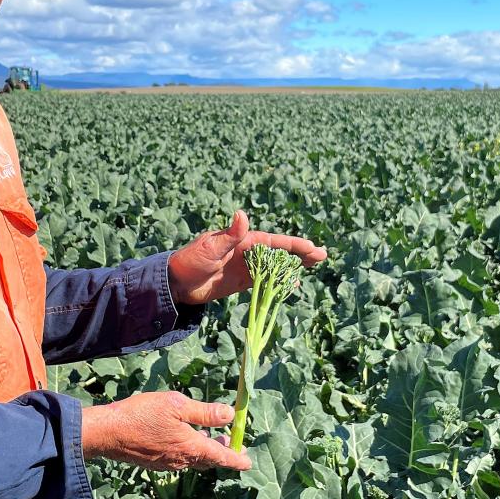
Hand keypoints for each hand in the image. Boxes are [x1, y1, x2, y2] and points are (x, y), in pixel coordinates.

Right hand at [81, 392, 250, 470]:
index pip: (221, 457)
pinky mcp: (155, 462)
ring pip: (193, 459)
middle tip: (232, 443)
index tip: (248, 463)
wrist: (107, 433)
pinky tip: (183, 436)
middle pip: (208, 459)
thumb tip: (229, 415)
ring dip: (204, 450)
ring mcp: (167, 463)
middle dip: (222, 452)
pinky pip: (179, 458)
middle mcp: (181, 460)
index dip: (237, 459)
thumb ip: (205, 412)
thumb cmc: (141, 415)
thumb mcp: (176, 405)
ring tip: (210, 436)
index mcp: (191, 447)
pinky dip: (188, 449)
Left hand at [168, 210, 326, 304]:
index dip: (293, 245)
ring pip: (275, 266)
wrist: (176, 283)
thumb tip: (242, 214)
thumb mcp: (210, 247)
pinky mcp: (241, 282)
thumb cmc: (190, 261)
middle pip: (279, 252)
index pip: (273, 242)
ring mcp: (245, 267)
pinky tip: (291, 284)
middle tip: (323, 256)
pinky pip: (265, 281)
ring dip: (293, 267)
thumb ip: (229, 235)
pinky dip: (278, 281)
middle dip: (300, 253)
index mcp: (242, 240)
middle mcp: (247, 251)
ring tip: (313, 268)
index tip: (311, 248)